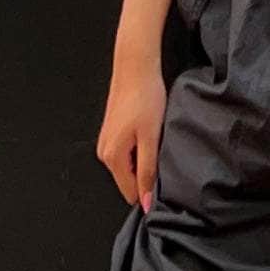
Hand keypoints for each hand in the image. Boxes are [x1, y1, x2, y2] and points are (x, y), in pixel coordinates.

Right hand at [95, 60, 167, 210]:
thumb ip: (147, 172)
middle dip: (146, 175)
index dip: (149, 191)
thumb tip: (145, 202)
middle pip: (129, 180)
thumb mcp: (151, 138)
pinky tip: (150, 135)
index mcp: (112, 158)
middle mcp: (104, 153)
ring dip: (144, 160)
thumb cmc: (145, 99)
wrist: (135, 69)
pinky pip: (127, 153)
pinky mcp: (112, 132)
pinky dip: (140, 150)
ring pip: (129, 166)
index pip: (130, 192)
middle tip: (163, 154)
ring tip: (157, 141)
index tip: (165, 179)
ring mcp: (106, 142)